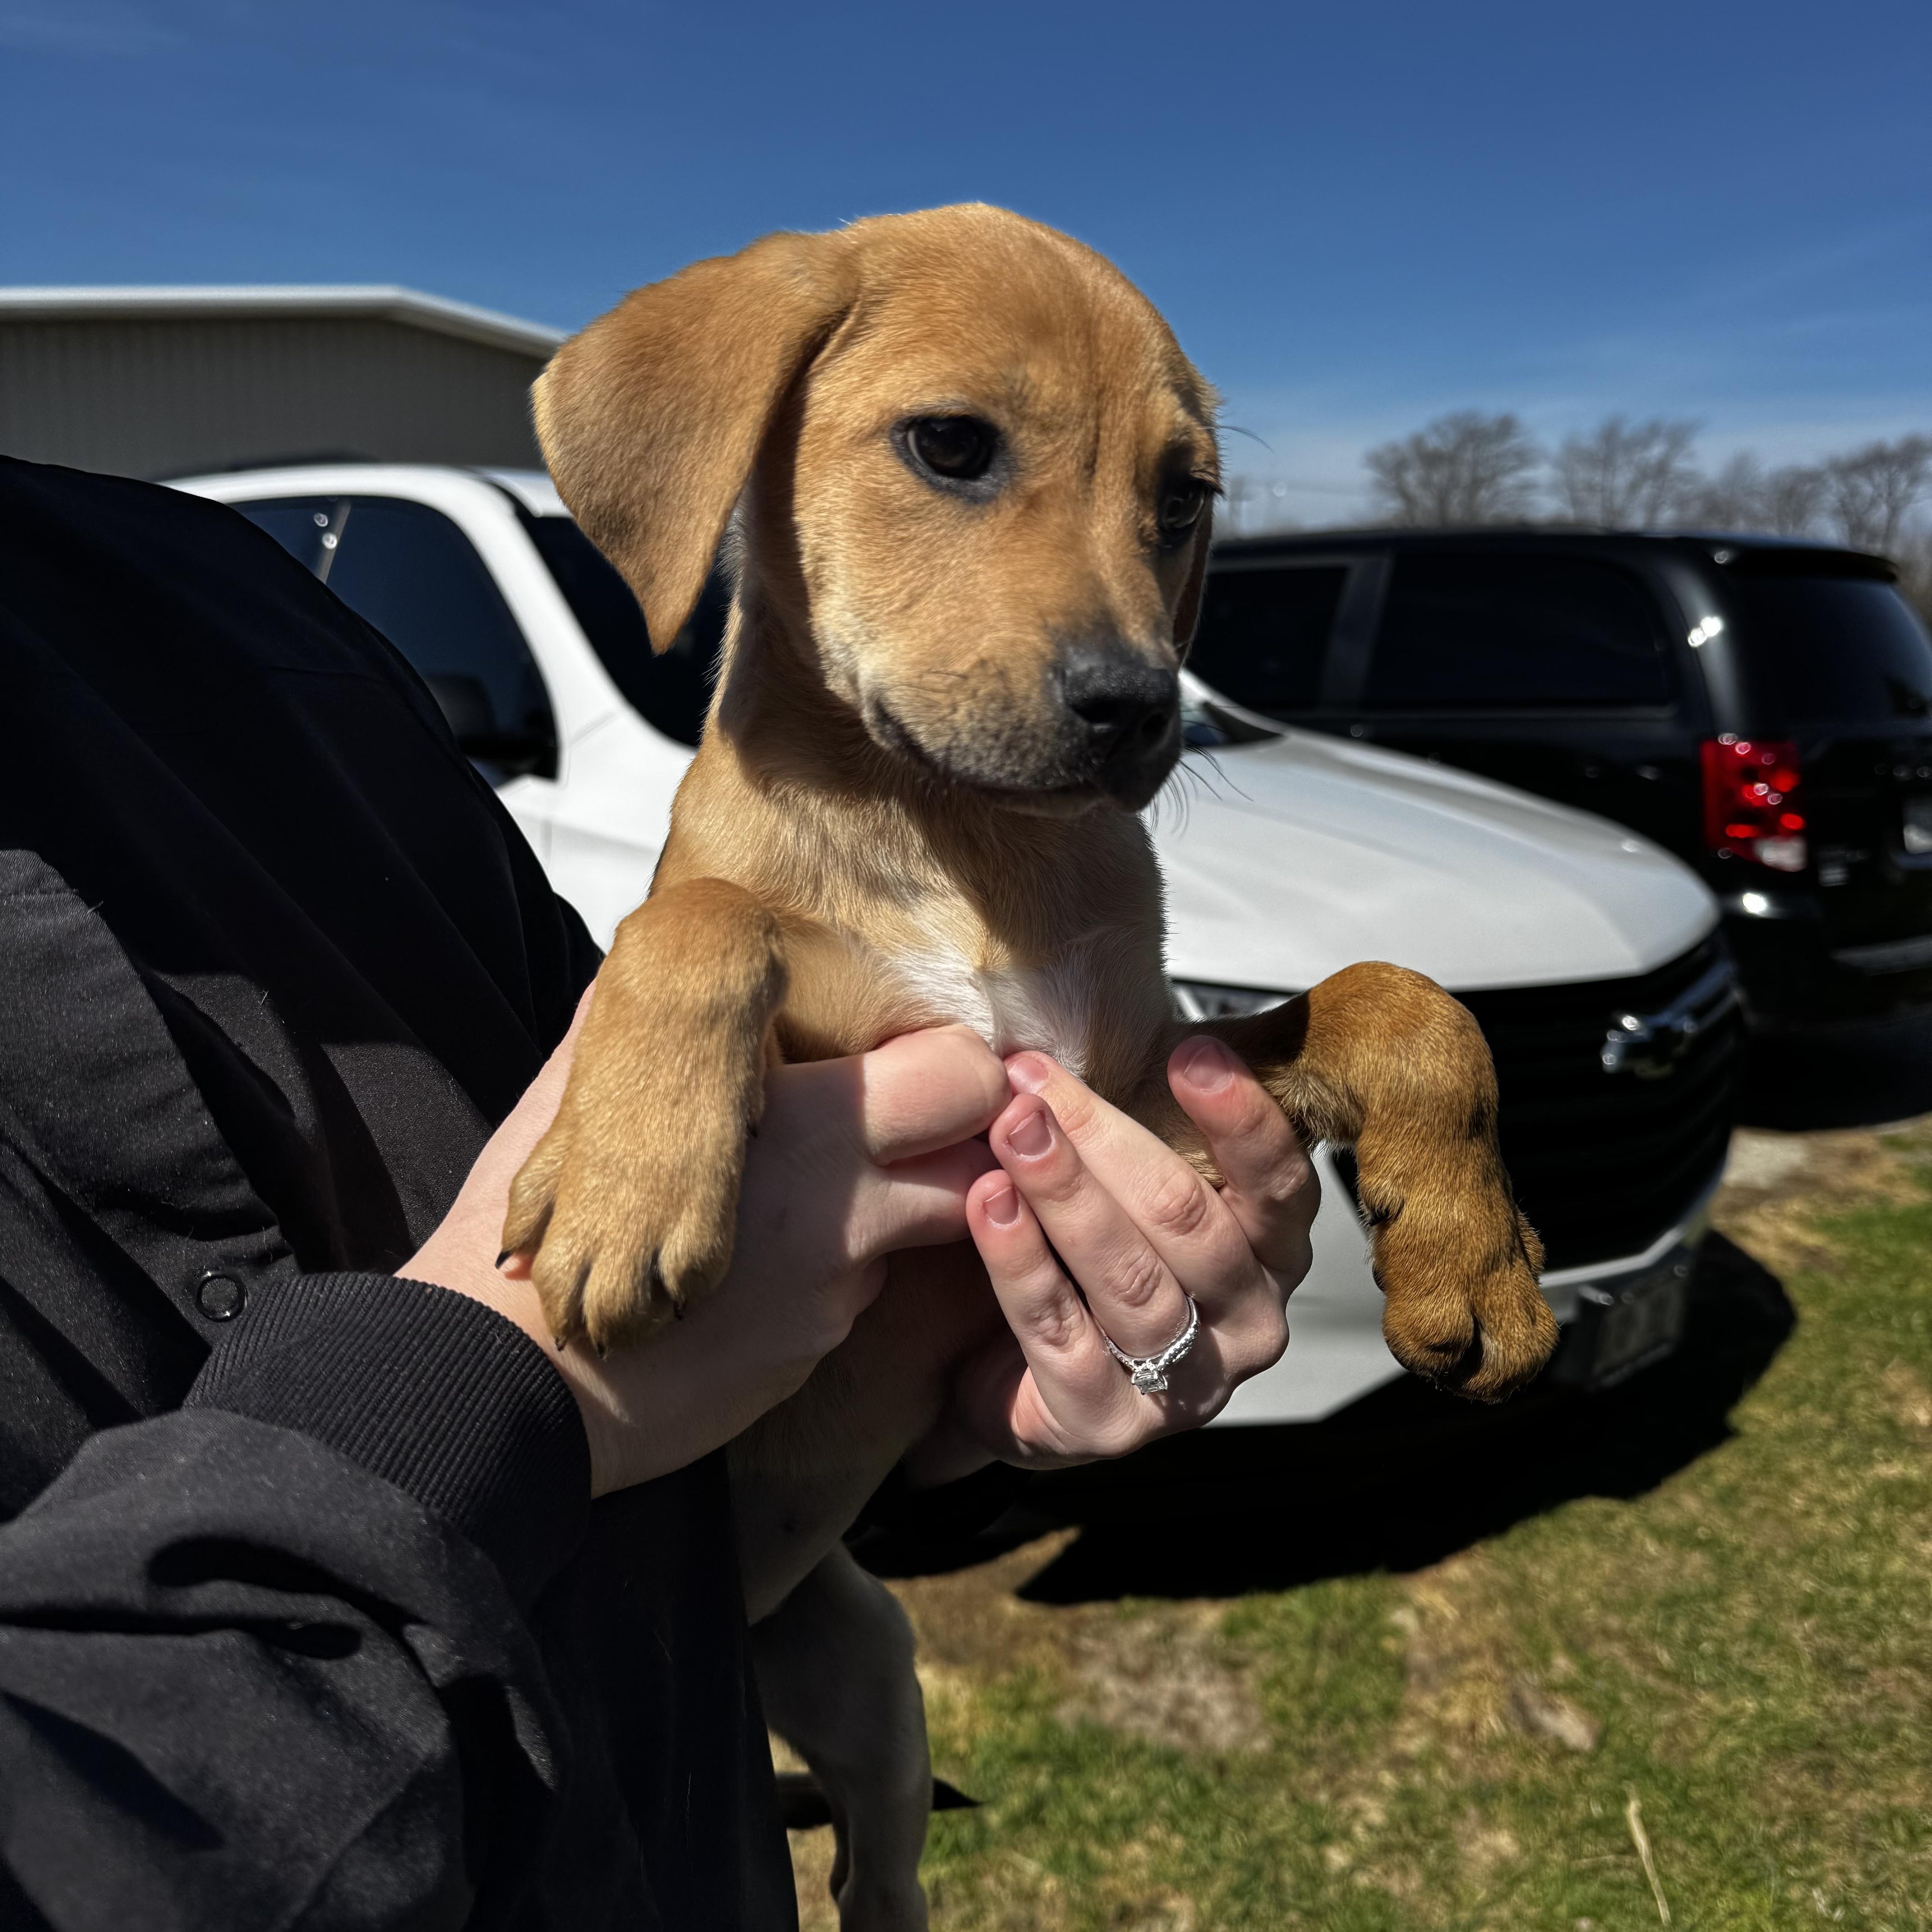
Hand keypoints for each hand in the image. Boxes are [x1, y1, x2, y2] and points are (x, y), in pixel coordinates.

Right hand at [407, 996, 1003, 1494]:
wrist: (512, 1376)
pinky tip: (761, 1272)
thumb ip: (649, 1023)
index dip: (961, 1075)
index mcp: (801, 1116)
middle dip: (968, 1152)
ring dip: (894, 1214)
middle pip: (980, 1161)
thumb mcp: (592, 1090)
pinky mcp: (818, 1346)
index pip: (960, 1074)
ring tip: (806, 1204)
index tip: (934, 1073)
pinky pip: (861, 1290)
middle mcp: (842, 1200)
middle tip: (920, 1138)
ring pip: (925, 1229)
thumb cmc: (546, 1224)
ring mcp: (836, 1281)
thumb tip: (648, 956)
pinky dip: (834, 1275)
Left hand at [916, 1038, 1317, 1478]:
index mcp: (1270, 1252)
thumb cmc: (1085, 1253)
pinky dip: (1022, 1265)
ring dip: (1066, 1195)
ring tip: (1011, 1130)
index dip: (1239, 1116)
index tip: (1188, 1047)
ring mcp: (1186, 1387)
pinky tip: (987, 1204)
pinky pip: (1064, 1338)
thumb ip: (1150, 1117)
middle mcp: (1248, 1322)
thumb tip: (1133, 1014)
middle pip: (1188, 1221)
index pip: (1279, 1183)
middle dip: (1106, 1139)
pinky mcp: (1111, 1430)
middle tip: (1035, 1078)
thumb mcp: (1130, 1180)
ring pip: (1133, 1281)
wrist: (1012, 1376)